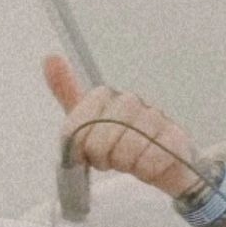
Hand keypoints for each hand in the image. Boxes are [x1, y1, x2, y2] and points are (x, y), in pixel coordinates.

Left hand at [43, 55, 200, 197]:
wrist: (156, 160)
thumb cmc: (118, 142)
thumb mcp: (85, 122)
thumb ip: (67, 94)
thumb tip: (50, 57)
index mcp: (105, 98)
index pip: (78, 124)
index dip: (80, 143)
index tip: (85, 151)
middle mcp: (129, 102)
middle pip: (100, 139)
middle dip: (102, 156)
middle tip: (109, 159)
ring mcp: (155, 117)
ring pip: (126, 149)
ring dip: (124, 163)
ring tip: (129, 161)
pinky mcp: (176, 138)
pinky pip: (150, 159)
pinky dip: (145, 169)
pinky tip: (147, 165)